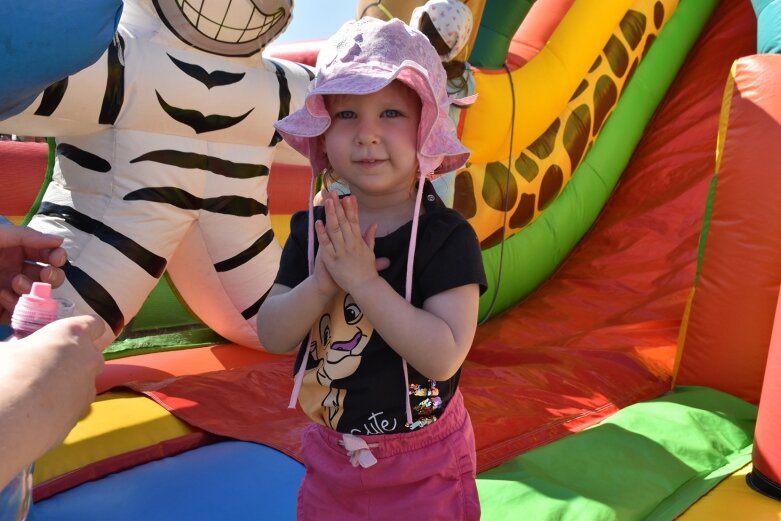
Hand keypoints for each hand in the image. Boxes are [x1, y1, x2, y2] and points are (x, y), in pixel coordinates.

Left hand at [0, 224, 66, 322]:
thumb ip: (27, 236)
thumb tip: (60, 240)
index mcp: (15, 252)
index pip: (46, 255)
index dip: (56, 256)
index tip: (57, 259)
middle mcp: (16, 272)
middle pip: (50, 277)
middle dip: (52, 276)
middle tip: (46, 275)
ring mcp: (10, 292)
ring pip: (39, 296)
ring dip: (33, 289)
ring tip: (15, 283)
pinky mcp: (3, 311)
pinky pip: (22, 312)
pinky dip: (17, 305)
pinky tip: (3, 295)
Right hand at [0, 315, 104, 486]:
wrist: (11, 419)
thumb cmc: (7, 372)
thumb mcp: (5, 351)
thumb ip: (19, 347)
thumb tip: (14, 350)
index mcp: (72, 334)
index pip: (94, 324)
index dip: (87, 329)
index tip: (74, 336)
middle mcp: (89, 359)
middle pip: (91, 355)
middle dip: (75, 359)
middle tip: (48, 365)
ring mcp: (88, 388)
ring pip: (84, 382)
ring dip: (68, 384)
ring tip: (39, 392)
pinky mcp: (81, 414)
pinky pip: (74, 406)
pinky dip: (62, 407)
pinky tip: (40, 412)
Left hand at [315, 193, 380, 294]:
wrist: (365, 287)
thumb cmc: (367, 270)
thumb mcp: (370, 252)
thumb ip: (370, 237)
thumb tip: (374, 224)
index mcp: (359, 241)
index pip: (354, 221)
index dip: (351, 208)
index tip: (348, 196)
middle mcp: (350, 243)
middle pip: (343, 222)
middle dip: (338, 206)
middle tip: (334, 193)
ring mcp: (341, 251)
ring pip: (334, 229)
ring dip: (330, 214)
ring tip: (327, 201)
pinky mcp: (332, 259)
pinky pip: (326, 244)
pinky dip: (322, 233)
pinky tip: (318, 222)